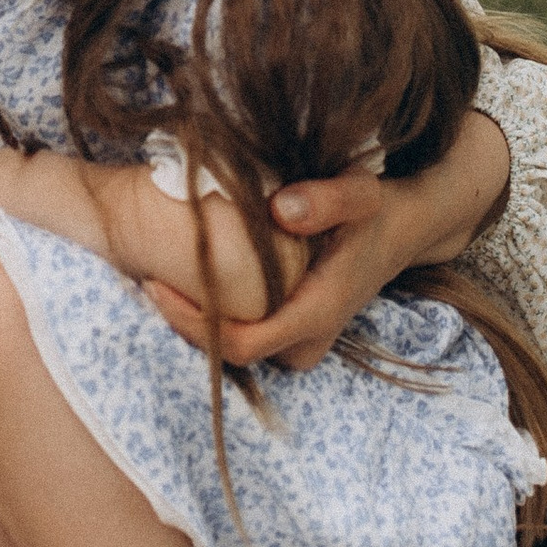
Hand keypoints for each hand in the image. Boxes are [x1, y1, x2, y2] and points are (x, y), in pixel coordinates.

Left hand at [139, 107, 510, 371]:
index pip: (242, 343)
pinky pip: (243, 334)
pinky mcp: (293, 332)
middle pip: (229, 353)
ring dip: (195, 319)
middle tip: (142, 274)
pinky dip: (211, 313)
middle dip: (183, 322)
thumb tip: (278, 209)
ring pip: (234, 348)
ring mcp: (301, 342)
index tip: (153, 284)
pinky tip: (186, 276)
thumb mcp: (361, 193)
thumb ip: (326, 199)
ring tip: (156, 273)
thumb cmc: (377, 209)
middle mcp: (308, 340)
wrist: (404, 229)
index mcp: (318, 312)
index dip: (193, 322)